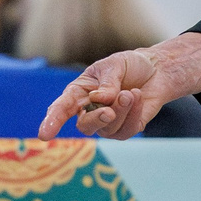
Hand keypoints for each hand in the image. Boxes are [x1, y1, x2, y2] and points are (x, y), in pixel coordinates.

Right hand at [37, 32, 200, 138]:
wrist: (156, 70)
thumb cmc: (129, 65)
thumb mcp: (114, 65)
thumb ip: (107, 82)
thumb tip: (99, 100)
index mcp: (78, 93)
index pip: (61, 109)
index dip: (52, 122)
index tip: (44, 134)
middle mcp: (89, 111)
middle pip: (85, 126)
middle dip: (97, 119)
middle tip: (109, 110)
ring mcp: (108, 123)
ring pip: (108, 128)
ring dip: (121, 110)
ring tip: (131, 92)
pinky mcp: (127, 128)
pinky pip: (127, 129)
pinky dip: (134, 112)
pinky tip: (138, 96)